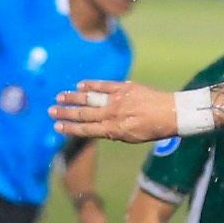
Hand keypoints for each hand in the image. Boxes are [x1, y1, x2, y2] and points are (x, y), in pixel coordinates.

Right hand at [51, 80, 176, 143]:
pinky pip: (104, 85)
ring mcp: (118, 100)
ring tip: (59, 97)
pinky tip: (80, 85)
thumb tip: (97, 128)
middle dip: (66, 113)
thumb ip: (114, 132)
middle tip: (50, 111)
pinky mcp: (124, 88)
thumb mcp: (133, 137)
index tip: (57, 126)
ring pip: (90, 99)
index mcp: (115, 130)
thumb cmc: (154, 129)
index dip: (70, 128)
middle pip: (84, 114)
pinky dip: (91, 84)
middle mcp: (114, 115)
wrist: (173, 113)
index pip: (87, 129)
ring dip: (73, 98)